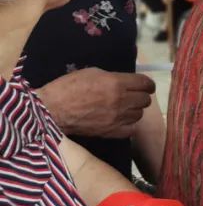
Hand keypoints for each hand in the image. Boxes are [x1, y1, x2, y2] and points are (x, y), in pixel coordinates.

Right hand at [37, 68, 154, 136]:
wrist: (51, 110)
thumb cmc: (68, 87)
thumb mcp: (92, 73)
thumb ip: (113, 77)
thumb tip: (126, 81)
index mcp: (116, 83)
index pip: (145, 83)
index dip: (147, 84)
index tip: (145, 85)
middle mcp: (121, 101)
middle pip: (145, 100)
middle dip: (141, 96)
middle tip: (132, 96)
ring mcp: (117, 118)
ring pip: (139, 115)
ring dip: (134, 110)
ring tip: (124, 108)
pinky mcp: (110, 132)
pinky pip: (131, 129)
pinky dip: (128, 125)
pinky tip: (120, 120)